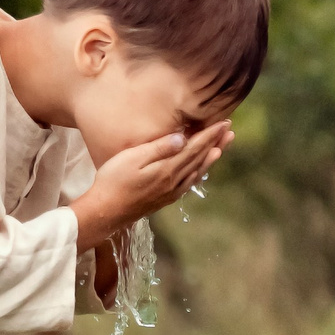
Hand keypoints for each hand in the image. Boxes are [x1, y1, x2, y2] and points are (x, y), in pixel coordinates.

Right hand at [70, 123, 232, 243]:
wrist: (105, 212)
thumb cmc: (113, 181)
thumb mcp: (132, 159)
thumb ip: (159, 148)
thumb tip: (183, 138)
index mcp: (168, 169)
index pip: (195, 147)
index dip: (210, 134)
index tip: (224, 122)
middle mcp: (175, 181)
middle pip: (200, 158)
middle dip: (216, 143)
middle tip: (229, 131)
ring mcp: (171, 191)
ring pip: (197, 171)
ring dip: (211, 158)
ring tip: (222, 146)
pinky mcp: (165, 198)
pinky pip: (189, 183)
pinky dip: (199, 172)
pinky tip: (200, 170)